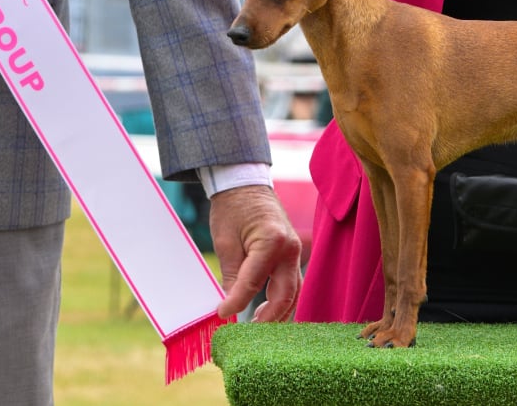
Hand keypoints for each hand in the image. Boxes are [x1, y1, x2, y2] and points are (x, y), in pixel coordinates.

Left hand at [209, 184, 301, 322]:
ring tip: (258, 325)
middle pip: (285, 294)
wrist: (244, 182)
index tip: (222, 315)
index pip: (254, 283)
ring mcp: (294, 251)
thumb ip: (231, 276)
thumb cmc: (232, 207)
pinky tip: (267, 309)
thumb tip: (229, 305)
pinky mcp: (292, 253)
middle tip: (249, 333)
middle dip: (268, 317)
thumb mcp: (225, 242)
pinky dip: (282, 298)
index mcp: (271, 241)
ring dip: (279, 312)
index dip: (237, 303)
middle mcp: (290, 248)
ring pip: (294, 291)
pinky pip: (291, 281)